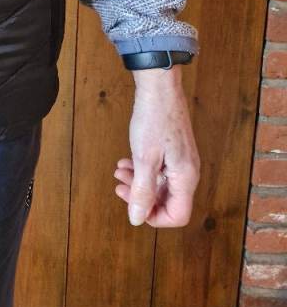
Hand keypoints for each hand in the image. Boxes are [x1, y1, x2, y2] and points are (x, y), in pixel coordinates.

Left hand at [113, 66, 200, 226]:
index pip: (178, 216)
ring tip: (119, 171)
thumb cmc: (154, 119)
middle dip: (142, 198)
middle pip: (168, 201)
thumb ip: (142, 190)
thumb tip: (137, 218)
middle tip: (118, 186)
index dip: (155, 218)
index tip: (133, 206)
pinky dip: (143, 170)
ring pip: (161, 185)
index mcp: (185, 177)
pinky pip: (161, 171)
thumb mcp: (144, 158)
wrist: (159, 88)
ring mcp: (182, 161)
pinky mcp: (175, 151)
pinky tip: (127, 162)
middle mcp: (188, 172)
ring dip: (139, 183)